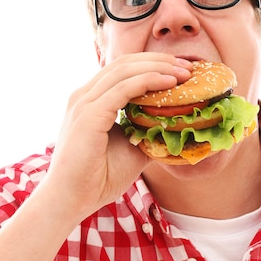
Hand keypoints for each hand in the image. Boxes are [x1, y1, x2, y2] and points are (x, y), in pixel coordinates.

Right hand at [44, 53, 191, 221]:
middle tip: (188, 67)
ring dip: (158, 68)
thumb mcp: (131, 149)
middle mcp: (84, 96)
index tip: (181, 70)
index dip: (153, 64)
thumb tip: (175, 126)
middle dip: (160, 61)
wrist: (71, 200)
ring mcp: (84, 103)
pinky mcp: (88, 115)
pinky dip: (149, 81)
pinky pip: (123, 89)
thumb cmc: (97, 179)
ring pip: (125, 71)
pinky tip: (169, 83)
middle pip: (125, 64)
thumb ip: (147, 132)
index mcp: (91, 101)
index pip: (123, 70)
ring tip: (184, 73)